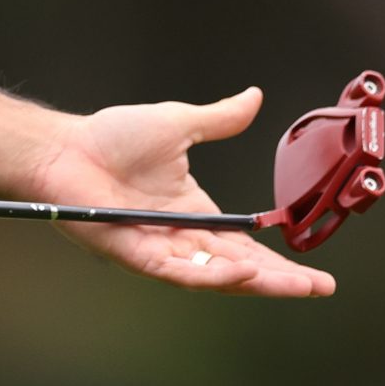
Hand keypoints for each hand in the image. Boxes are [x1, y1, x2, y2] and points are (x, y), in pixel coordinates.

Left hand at [0, 84, 336, 298]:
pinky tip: (238, 273)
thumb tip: (254, 97)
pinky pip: (178, 272)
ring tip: (289, 284)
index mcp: (195, 214)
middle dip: (280, 282)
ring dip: (253, 283)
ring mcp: (159, 250)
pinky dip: (209, 275)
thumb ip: (220, 119)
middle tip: (319, 288)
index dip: (281, 262)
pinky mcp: (135, 255)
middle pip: (239, 270)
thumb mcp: (179, 124)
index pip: (247, 247)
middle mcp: (181, 238)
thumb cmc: (110, 137)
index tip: (317, 274)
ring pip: (214, 277)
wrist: (65, 147)